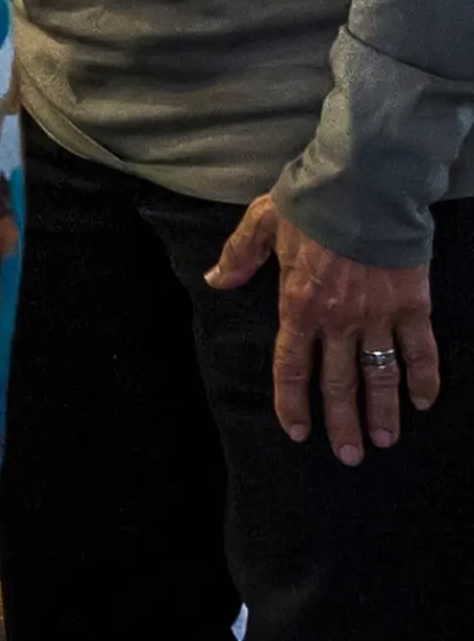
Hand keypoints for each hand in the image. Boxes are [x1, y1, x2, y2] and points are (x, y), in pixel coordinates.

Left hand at [207, 196, 444, 464]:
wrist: (366, 185)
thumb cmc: (312, 203)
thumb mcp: (261, 224)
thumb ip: (238, 257)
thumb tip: (216, 280)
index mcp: (298, 306)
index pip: (291, 367)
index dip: (293, 403)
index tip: (298, 432)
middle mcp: (338, 320)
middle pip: (338, 383)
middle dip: (342, 423)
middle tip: (350, 455)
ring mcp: (378, 315)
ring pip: (379, 374)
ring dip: (382, 411)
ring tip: (385, 440)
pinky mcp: (412, 304)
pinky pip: (420, 349)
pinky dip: (423, 377)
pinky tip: (424, 401)